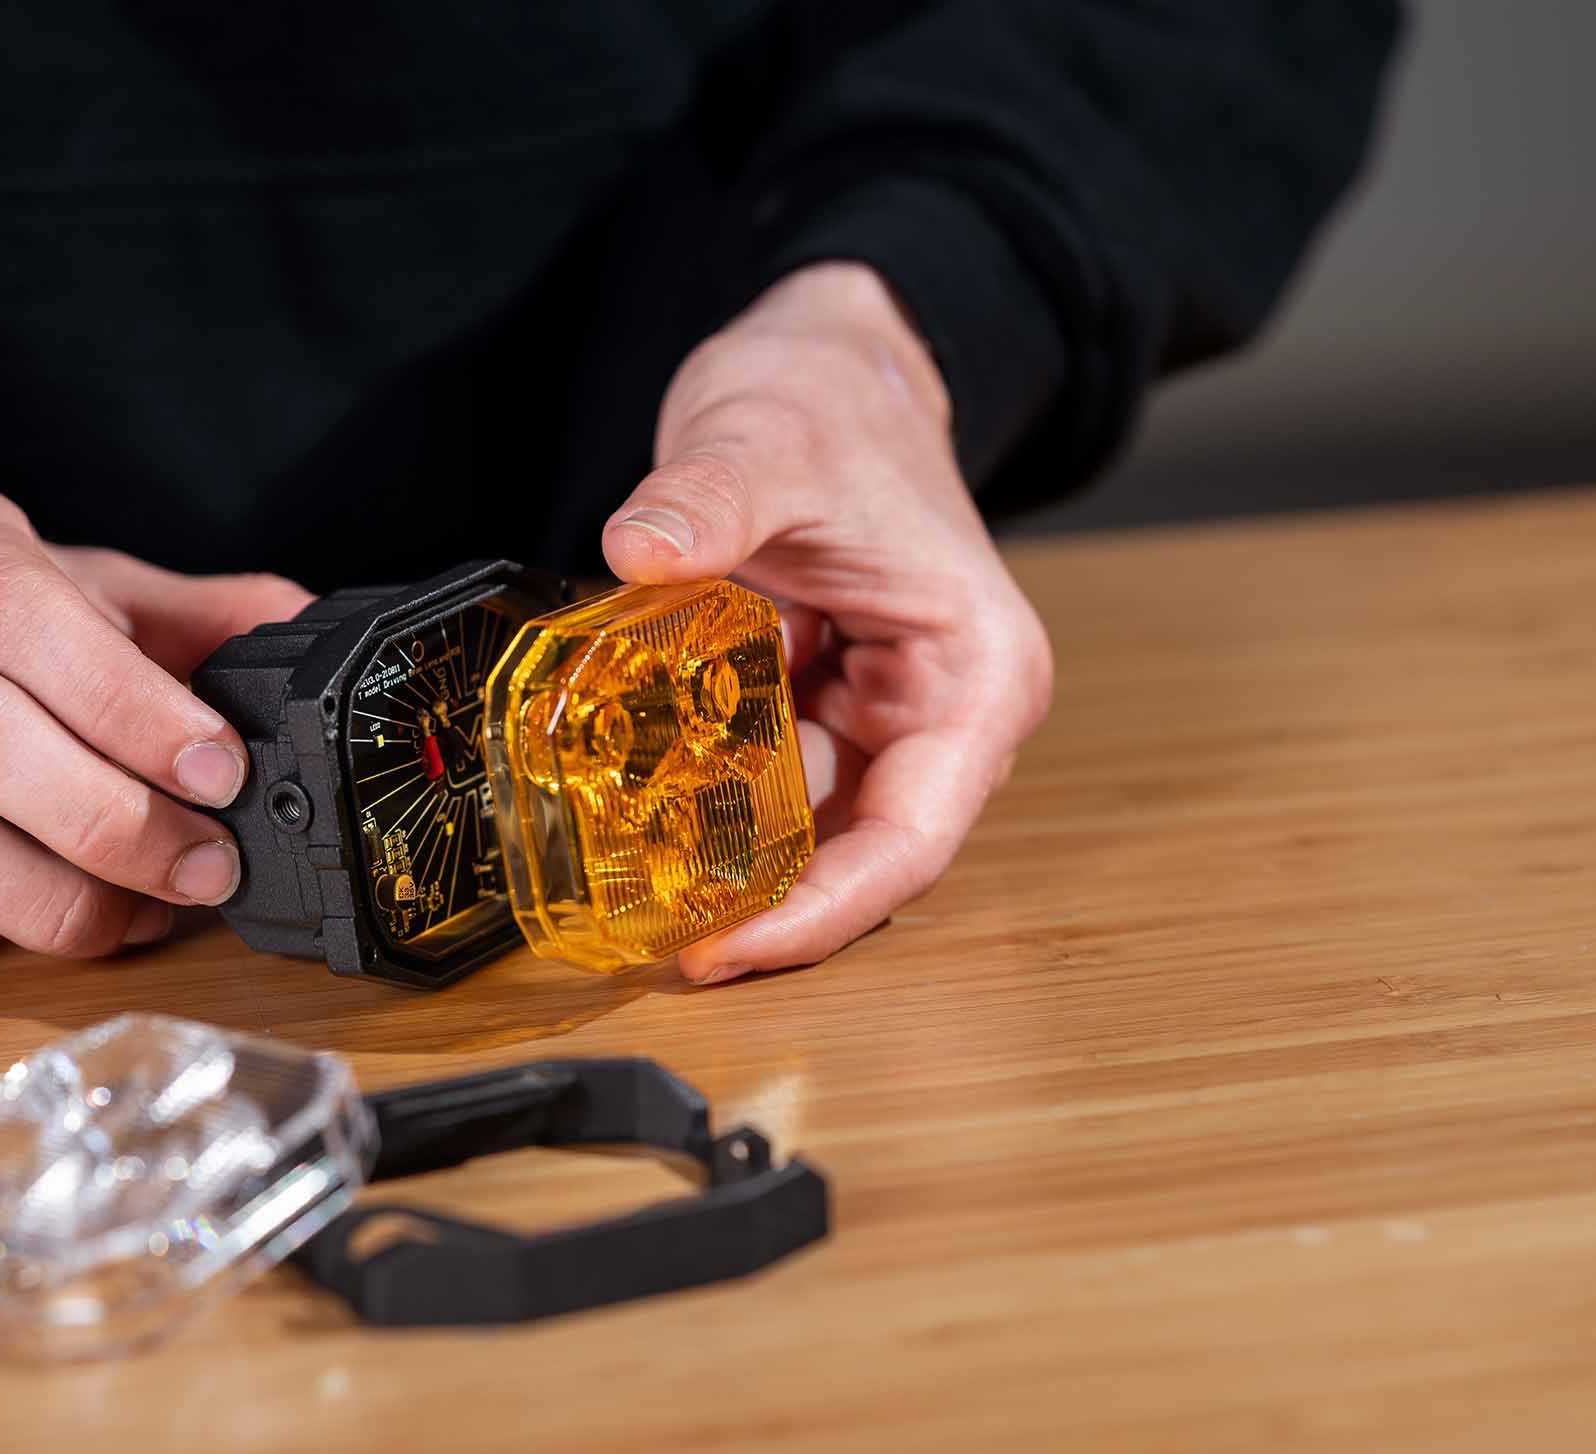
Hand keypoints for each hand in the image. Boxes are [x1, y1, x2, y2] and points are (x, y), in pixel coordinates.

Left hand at [603, 261, 1053, 983]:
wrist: (829, 364)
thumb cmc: (837, 401)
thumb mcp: (767, 436)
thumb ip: (708, 495)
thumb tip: (642, 545)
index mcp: (975, 677)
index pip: (911, 840)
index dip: (821, 912)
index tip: (727, 946)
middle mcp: (937, 716)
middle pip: (853, 858)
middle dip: (758, 904)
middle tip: (650, 938)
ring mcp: (871, 717)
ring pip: (797, 828)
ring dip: (716, 856)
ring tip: (620, 886)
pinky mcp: (810, 707)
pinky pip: (754, 779)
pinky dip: (694, 797)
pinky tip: (625, 813)